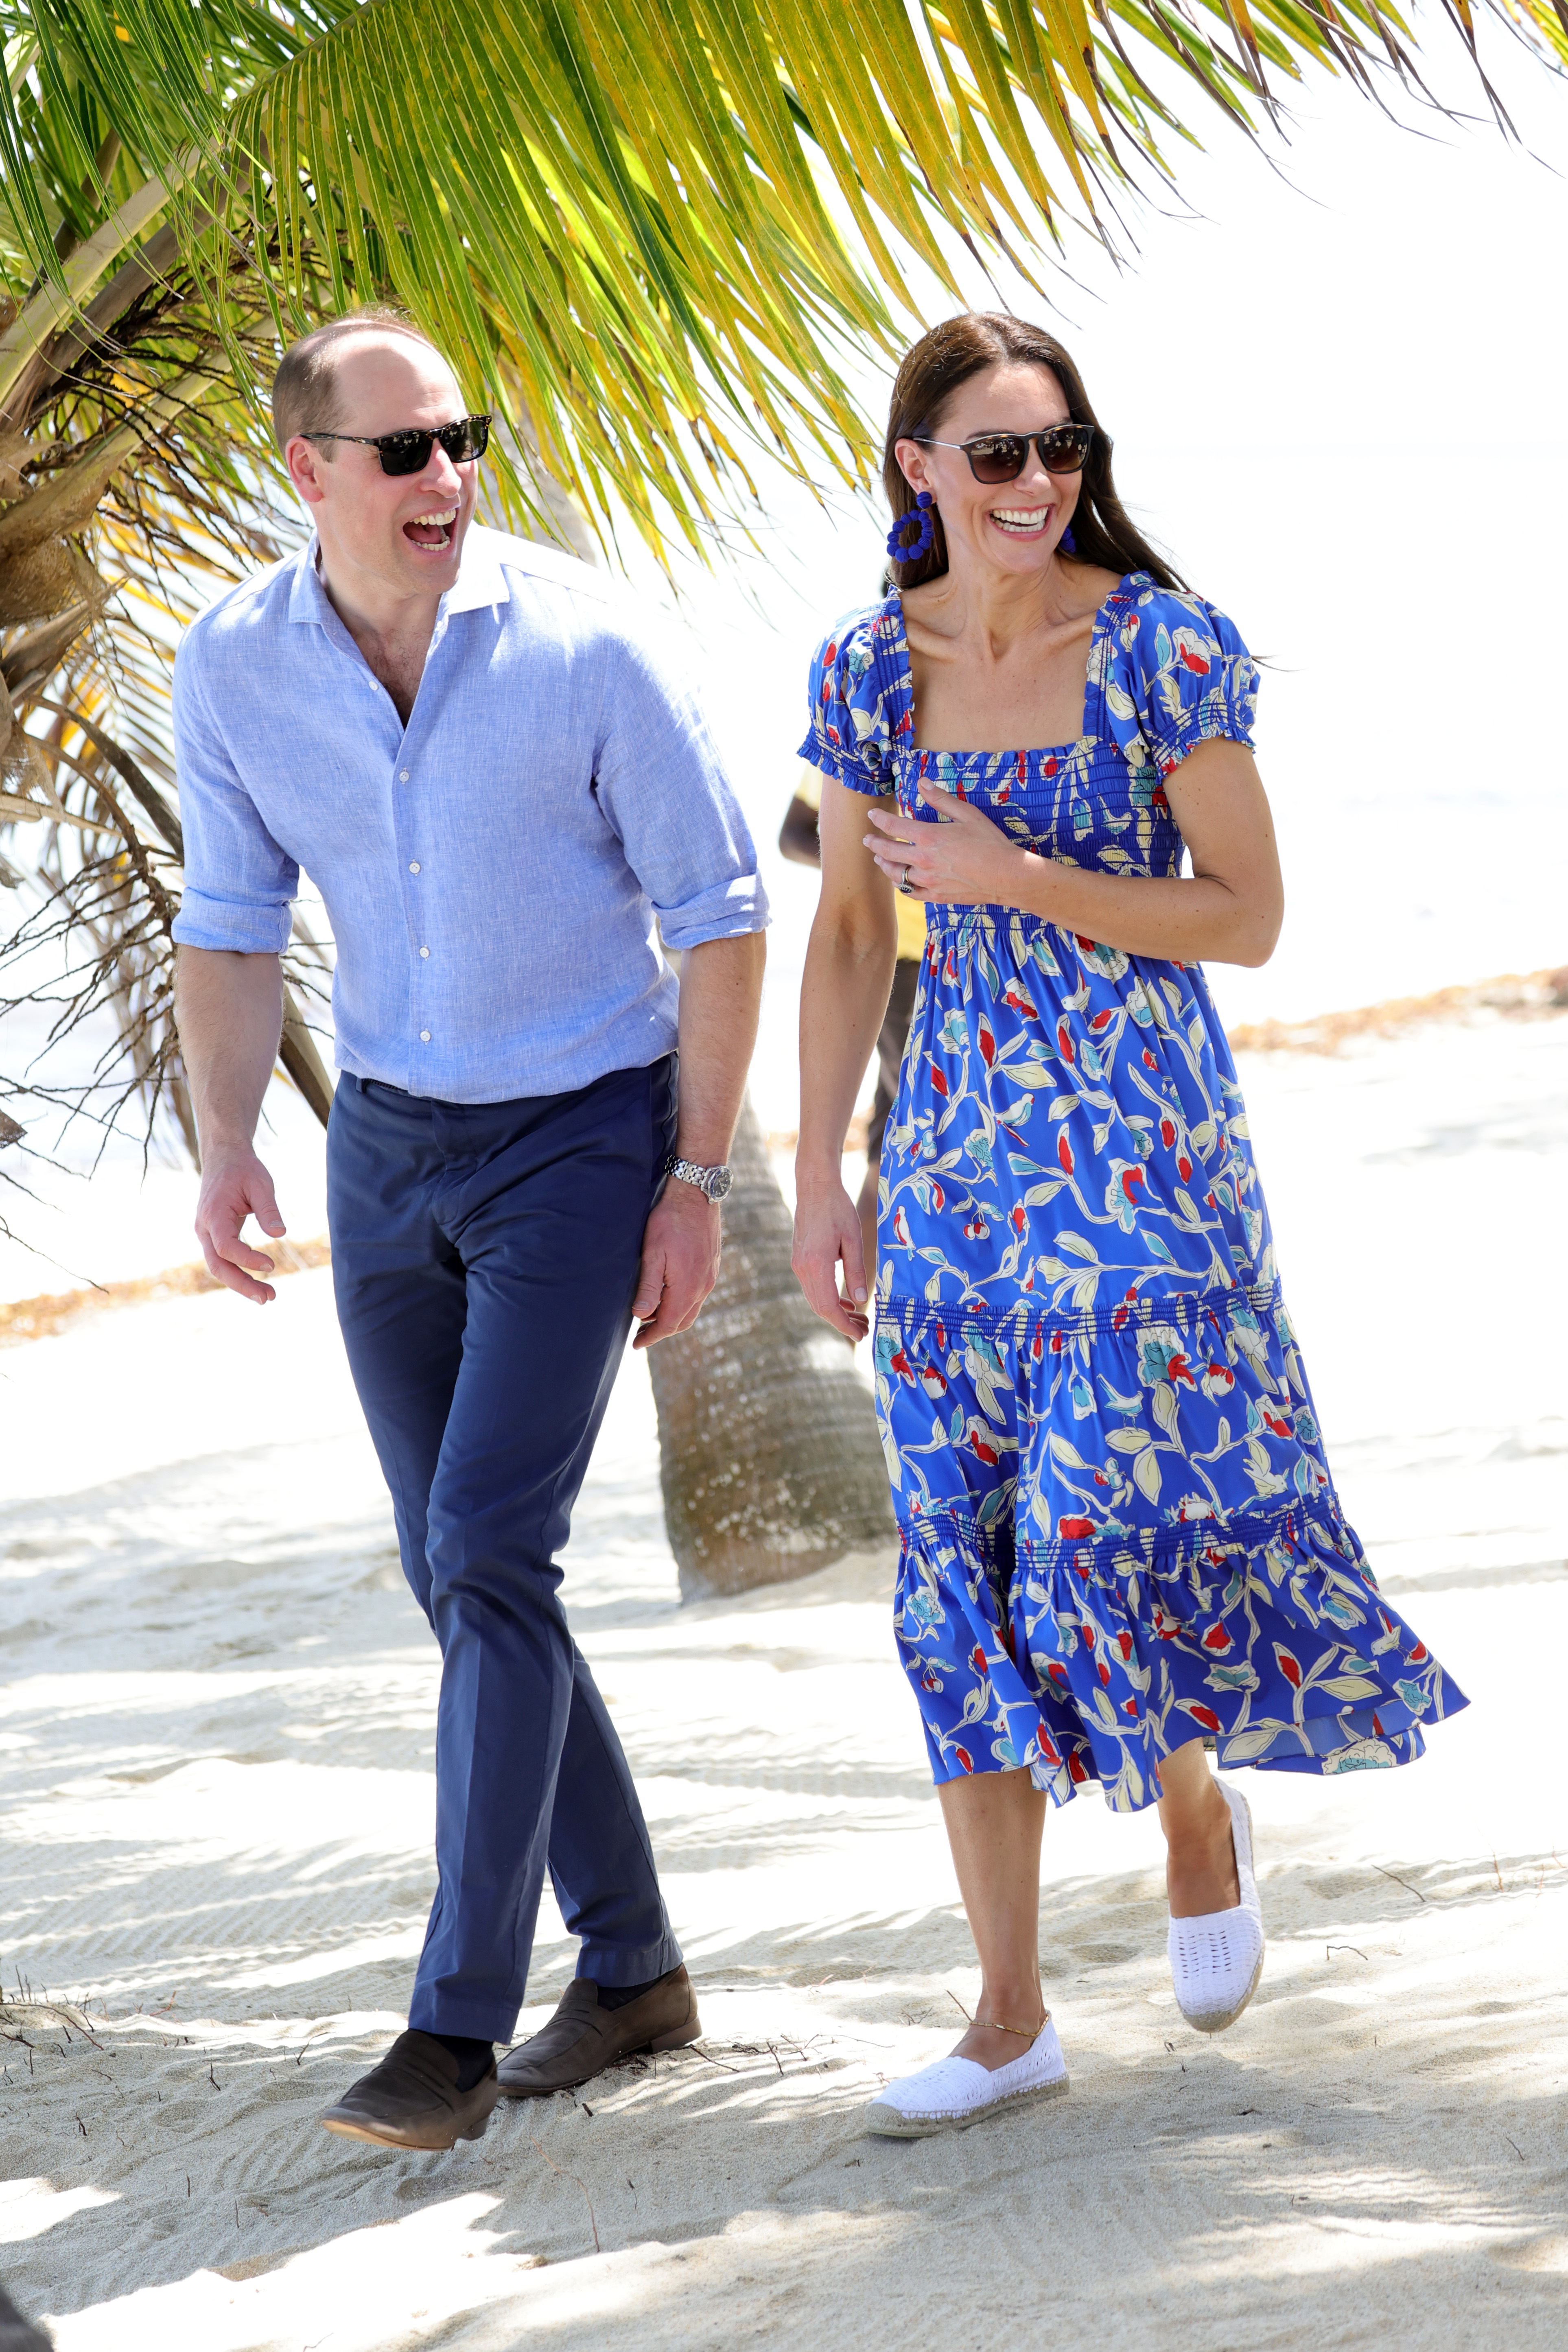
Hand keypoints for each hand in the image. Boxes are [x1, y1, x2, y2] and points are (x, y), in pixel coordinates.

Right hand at [194, 1145, 287, 1304]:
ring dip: (241, 1283)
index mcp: (214, 1214)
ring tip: (269, 1296)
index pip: (226, 1247)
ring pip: (218, 1266)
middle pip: (218, 1265)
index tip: (272, 1265)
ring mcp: (206, 1233)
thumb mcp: (261, 1184)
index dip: (247, 1260)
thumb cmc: (243, 1169)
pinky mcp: (213, 1236)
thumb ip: (268, 1209)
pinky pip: (223, 1259)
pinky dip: (239, 1272)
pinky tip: (258, 1281)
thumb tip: (280, 1234)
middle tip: (268, 1298)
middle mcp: (204, 1227)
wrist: (223, 1158)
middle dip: (242, 1285)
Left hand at [632, 1178, 720, 1348]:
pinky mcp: (711, 1266)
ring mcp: (710, 1276)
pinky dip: (682, 1303)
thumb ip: (649, 1287)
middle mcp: (703, 1286)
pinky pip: (698, 1295)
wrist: (697, 1194)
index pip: (668, 1323)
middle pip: (682, 1321)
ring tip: (651, 1316)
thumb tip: (640, 1315)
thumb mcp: (653, 1253)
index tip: (636, 1345)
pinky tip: (669, 1295)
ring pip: (691, 1309)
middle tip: (641, 1334)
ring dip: (672, 1317)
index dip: (651, 1337)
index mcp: (687, 1288)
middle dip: (661, 1331)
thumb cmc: (670, 1221)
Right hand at [791, 1178, 868, 1343]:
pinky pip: (813, 1288)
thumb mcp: (853, 1239)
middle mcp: (802, 1268)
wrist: (815, 1188)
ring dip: (836, 1312)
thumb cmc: (837, 1209)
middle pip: (819, 1307)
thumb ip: (856, 1271)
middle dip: (842, 1322)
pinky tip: (846, 1300)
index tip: (860, 1335)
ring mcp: (798, 1265)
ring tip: (859, 1318)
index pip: (828, 1306)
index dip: (844, 1325)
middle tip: (864, 1329)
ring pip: (815, 1299)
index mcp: (816, 1264)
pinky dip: (828, 1298)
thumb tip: (861, 1300)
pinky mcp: (799, 1260)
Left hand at [865, 774, 1024, 903]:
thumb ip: (941, 799)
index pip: (894, 826)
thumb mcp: (968, 814)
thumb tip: (922, 782)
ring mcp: (928, 881)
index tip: (872, 815)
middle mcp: (923, 860)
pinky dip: (901, 884)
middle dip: (875, 843)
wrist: (1005, 876)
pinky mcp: (935, 896)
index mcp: (929, 837)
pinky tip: (899, 880)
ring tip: (879, 858)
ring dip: (884, 864)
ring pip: (895, 874)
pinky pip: (910, 891)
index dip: (880, 819)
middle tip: (867, 839)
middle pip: (888, 851)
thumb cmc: (990, 842)